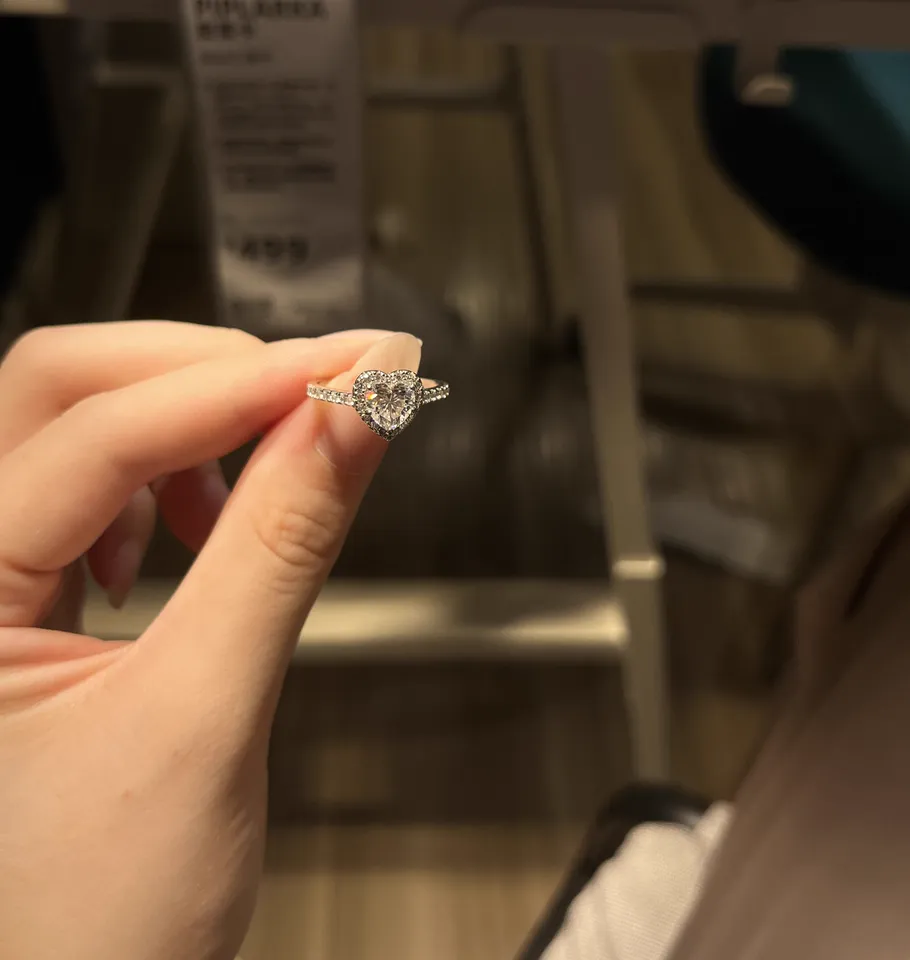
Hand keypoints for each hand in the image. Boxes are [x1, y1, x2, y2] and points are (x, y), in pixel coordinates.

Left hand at [0, 321, 420, 959]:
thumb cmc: (92, 924)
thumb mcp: (204, 720)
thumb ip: (282, 550)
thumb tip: (354, 421)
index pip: (93, 436)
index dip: (236, 391)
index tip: (354, 371)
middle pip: (60, 391)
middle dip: (205, 378)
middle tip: (324, 392)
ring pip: (75, 424)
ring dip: (187, 423)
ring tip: (260, 479)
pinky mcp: (21, 594)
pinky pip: (89, 484)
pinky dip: (168, 476)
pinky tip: (197, 527)